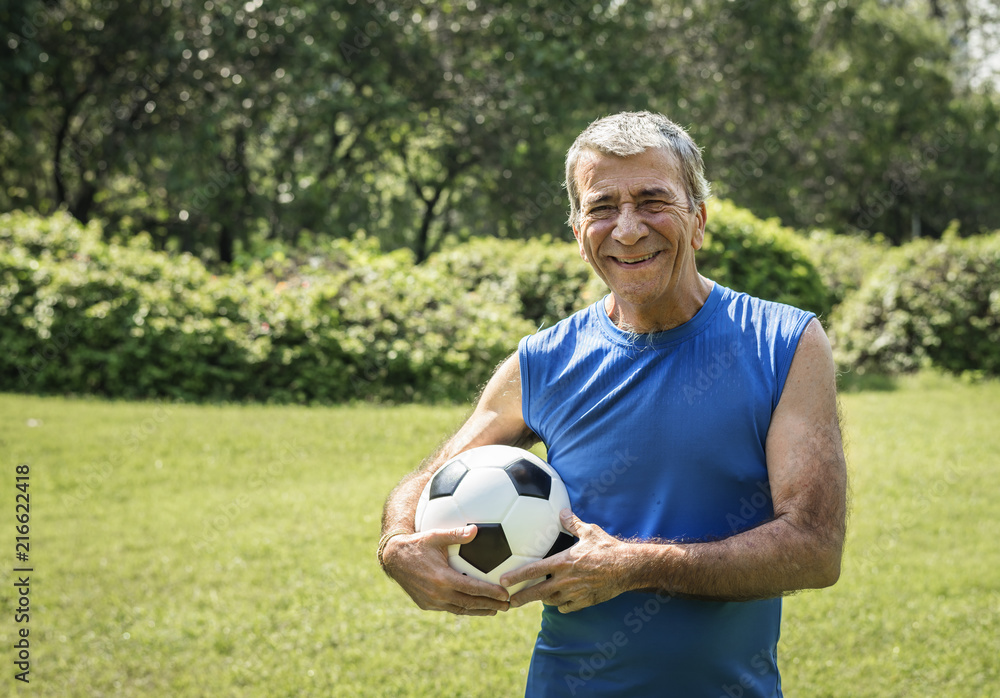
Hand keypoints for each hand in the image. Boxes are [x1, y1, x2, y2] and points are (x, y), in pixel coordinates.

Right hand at [381, 525, 510, 615]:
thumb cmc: (417, 544)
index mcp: (443, 578)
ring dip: (478, 611)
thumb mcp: (435, 536)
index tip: (506, 595)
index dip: (491, 593)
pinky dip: (463, 609)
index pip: (472, 588)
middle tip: (508, 606)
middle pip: (470, 604)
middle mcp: (438, 594)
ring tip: (494, 611)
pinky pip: (448, 608)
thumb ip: (456, 534)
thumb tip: (475, 529)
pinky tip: (472, 607)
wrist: (393, 558)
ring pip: (460, 610)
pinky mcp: (426, 604)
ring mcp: (431, 601)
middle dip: (490, 606)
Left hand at [501, 509, 629, 612]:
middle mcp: (565, 580)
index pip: (533, 570)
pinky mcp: (585, 602)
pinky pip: (567, 608)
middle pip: (537, 593)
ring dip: (543, 599)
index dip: (516, 576)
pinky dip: (561, 606)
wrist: (627, 568)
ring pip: (551, 601)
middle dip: (521, 598)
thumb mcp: (589, 531)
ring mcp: (575, 593)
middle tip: (509, 601)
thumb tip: (562, 512)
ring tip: (537, 597)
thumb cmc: (607, 548)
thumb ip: (572, 523)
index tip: (503, 581)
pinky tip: (560, 602)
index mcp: (562, 562)